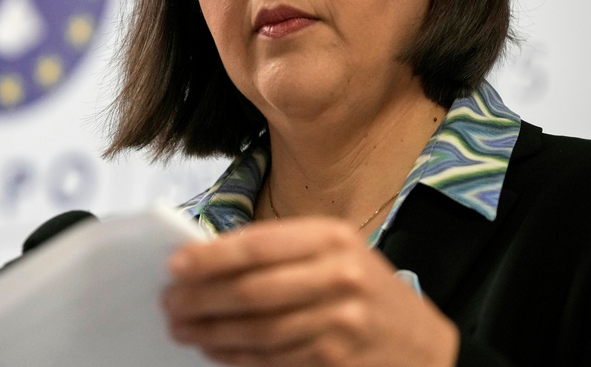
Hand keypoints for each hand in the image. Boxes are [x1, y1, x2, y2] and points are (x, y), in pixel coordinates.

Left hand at [163, 217, 458, 365]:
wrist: (421, 340)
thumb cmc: (364, 288)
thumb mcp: (334, 251)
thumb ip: (280, 252)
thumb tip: (206, 261)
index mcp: (332, 237)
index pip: (258, 245)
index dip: (211, 257)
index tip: (174, 265)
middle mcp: (339, 276)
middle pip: (253, 291)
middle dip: (202, 299)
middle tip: (169, 303)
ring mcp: (341, 322)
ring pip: (258, 331)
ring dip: (212, 333)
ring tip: (184, 329)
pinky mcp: (335, 360)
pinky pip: (273, 360)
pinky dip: (237, 357)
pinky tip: (216, 350)